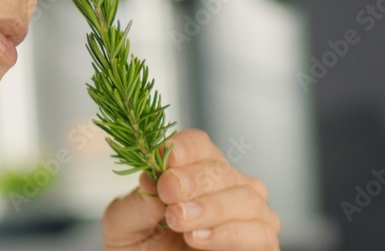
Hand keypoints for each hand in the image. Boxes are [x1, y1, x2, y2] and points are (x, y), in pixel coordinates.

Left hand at [101, 129, 280, 249]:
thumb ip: (135, 203)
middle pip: (222, 169)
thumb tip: (151, 178)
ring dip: (212, 208)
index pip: (198, 144)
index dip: (185, 148)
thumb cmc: (140, 249)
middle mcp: (226, 186)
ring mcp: (249, 214)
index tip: (166, 160)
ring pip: (247, 198)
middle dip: (195, 181)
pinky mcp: (261, 243)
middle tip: (169, 197)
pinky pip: (260, 233)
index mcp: (192, 171)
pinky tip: (200, 239)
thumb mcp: (122, 226)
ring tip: (180, 222)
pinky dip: (229, 234)